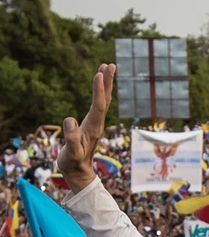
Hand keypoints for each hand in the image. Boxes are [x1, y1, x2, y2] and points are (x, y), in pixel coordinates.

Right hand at [59, 64, 114, 190]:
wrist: (79, 172)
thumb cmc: (73, 162)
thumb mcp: (71, 152)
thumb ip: (71, 138)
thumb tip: (69, 120)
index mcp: (93, 128)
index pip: (99, 106)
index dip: (99, 90)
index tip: (99, 74)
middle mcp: (98, 123)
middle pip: (105, 100)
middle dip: (107, 82)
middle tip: (110, 64)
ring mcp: (96, 123)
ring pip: (103, 100)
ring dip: (106, 84)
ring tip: (107, 67)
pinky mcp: (92, 123)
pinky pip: (98, 103)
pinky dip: (99, 92)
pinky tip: (99, 84)